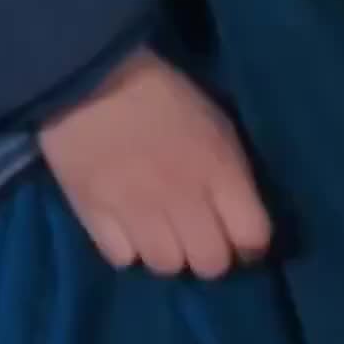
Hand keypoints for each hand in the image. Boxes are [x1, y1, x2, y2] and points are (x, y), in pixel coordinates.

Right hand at [38, 47, 272, 279]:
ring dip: (169, 254)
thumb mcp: (217, 123)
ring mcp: (137, 212)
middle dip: (210, 255)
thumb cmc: (163, 93)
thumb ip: (230, 173)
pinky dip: (128, 249)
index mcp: (220, 169)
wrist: (91, 76)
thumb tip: (238, 215)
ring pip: (167, 267)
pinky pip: (123, 259)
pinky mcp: (95, 216)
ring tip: (161, 233)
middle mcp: (184, 199)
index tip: (241, 240)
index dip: (251, 245)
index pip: (253, 237)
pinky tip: (127, 226)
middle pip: (211, 263)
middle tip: (198, 237)